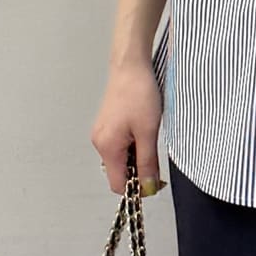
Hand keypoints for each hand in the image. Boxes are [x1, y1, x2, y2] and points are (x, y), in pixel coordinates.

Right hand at [91, 60, 166, 196]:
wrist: (130, 67)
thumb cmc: (139, 94)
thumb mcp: (148, 132)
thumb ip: (147, 162)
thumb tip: (148, 187)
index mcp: (107, 147)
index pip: (118, 185)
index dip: (137, 188)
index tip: (154, 181)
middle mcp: (100, 143)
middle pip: (118, 173)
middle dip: (138, 172)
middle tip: (155, 155)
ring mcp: (102, 134)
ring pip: (120, 160)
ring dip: (136, 157)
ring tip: (149, 136)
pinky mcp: (107, 126)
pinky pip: (119, 146)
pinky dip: (132, 146)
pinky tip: (142, 130)